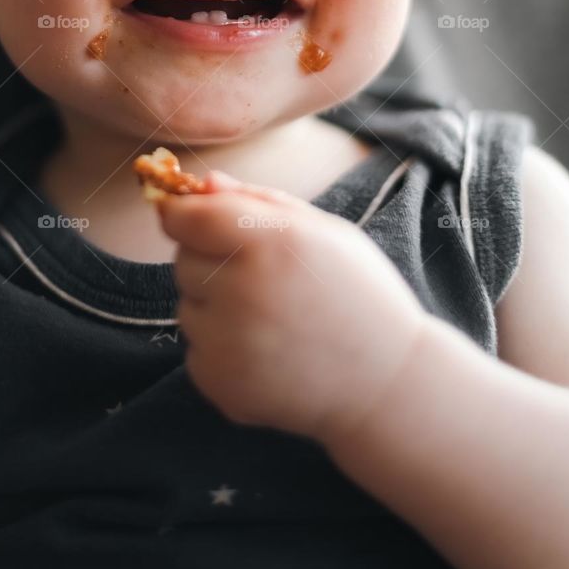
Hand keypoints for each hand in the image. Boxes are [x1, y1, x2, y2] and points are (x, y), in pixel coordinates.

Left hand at [156, 171, 428, 447]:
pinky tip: (267, 352)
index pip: (186, 218)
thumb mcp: (322, 231)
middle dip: (209, 260)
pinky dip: (220, 348)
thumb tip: (205, 183)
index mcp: (270, 243)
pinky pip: (196, 350)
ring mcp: (229, 344)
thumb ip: (258, 200)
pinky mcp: (220, 385)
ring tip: (271, 319)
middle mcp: (243, 292)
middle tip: (261, 276)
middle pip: (182, 260)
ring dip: (214, 307)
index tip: (188, 215)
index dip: (182, 213)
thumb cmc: (356, 293)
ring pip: (187, 307)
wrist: (386, 383)